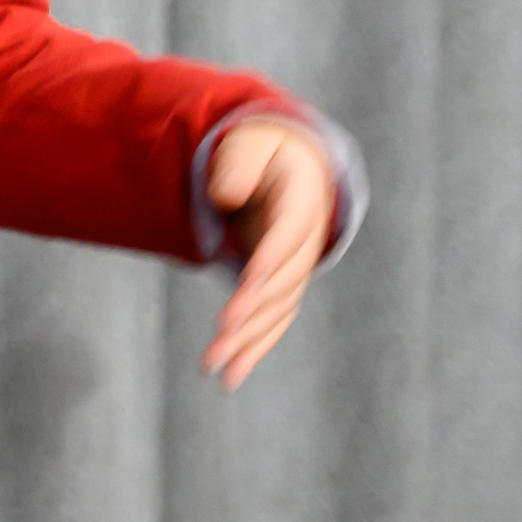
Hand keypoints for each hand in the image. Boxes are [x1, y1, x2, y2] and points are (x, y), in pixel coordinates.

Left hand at [198, 114, 335, 388]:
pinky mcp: (283, 287)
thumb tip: (225, 197)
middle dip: (253, 310)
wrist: (288, 166)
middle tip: (220, 334)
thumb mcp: (251, 144)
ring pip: (277, 310)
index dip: (269, 262)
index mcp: (302, 202)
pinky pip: (273, 322)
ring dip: (249, 340)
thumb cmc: (261, 152)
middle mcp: (306, 243)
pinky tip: (230, 377)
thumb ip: (238, 164)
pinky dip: (253, 349)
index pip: (287, 236)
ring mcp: (296, 268)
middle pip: (283, 282)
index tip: (246, 287)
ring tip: (215, 367)